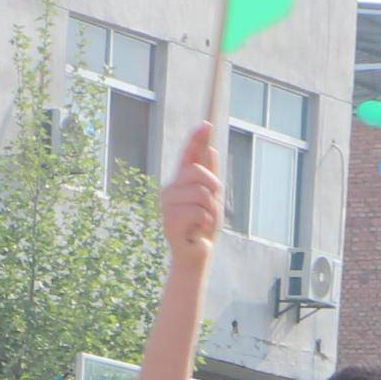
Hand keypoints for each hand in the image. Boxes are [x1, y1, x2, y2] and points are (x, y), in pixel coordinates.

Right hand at [160, 126, 224, 262]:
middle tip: (213, 205)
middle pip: (197, 171)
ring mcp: (167, 205)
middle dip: (213, 187)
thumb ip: (210, 176)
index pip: (188, 156)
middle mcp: (170, 189)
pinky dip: (205, 223)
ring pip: (200, 193)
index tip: (206, 124)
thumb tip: (211, 149)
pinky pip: (197, 212)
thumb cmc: (203, 227)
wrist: (196, 254)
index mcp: (181, 182)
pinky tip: (198, 231)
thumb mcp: (212, 199)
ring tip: (204, 222)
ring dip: (211, 210)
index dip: (196, 140)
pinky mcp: (168, 221)